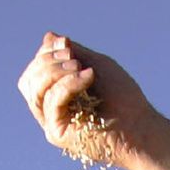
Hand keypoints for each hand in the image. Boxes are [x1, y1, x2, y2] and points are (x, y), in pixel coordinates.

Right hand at [16, 32, 158, 161]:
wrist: (139, 125)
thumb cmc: (122, 98)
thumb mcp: (96, 65)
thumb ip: (72, 52)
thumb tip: (48, 36)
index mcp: (56, 94)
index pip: (35, 71)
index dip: (45, 54)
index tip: (66, 43)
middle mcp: (50, 110)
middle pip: (29, 80)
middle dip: (47, 62)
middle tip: (75, 58)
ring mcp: (52, 122)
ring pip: (35, 90)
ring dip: (56, 71)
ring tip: (81, 68)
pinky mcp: (57, 133)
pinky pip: (51, 101)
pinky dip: (68, 84)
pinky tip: (87, 77)